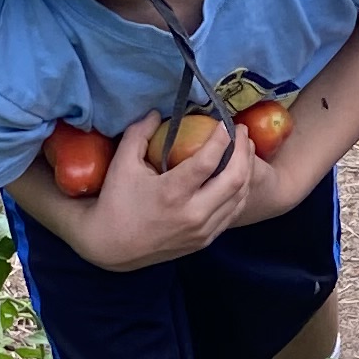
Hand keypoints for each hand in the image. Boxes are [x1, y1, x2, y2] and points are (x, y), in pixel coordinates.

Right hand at [71, 107, 252, 266]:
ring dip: (247, 170)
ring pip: (239, 197)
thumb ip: (139, 133)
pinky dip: (240, 192)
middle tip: (242, 132)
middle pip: (235, 179)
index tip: (226, 122)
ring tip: (245, 149)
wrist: (111, 247)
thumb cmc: (115, 202)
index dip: (222, 138)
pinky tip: (238, 176)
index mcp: (172, 193)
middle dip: (243, 151)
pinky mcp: (204, 241)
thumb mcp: (122, 164)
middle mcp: (192, 214)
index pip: (208, 161)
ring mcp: (201, 230)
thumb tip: (156, 112)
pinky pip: (232, 213)